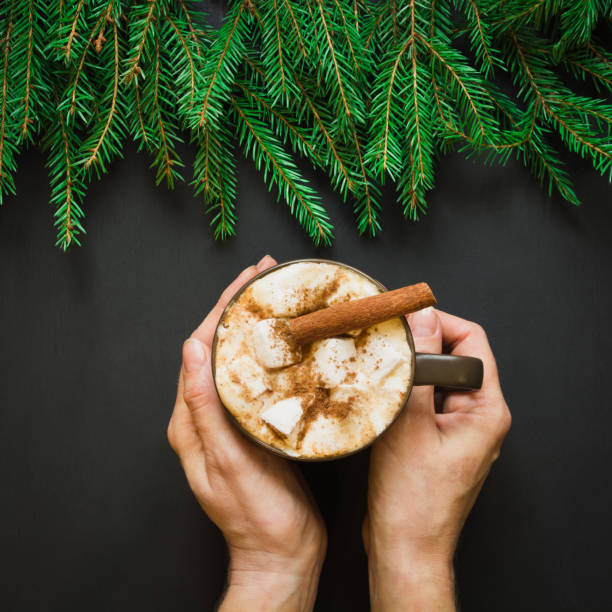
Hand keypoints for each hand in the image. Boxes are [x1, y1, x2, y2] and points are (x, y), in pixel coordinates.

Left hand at [167, 256, 325, 611]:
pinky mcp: (253, 427)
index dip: (222, 308)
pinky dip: (269, 350)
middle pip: (219, 346)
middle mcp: (207, 415)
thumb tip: (192, 350)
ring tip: (275, 296)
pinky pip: (257, 377)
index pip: (201, 348)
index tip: (246, 280)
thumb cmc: (256, 517)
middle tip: (264, 274)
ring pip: (239, 357)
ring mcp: (230, 420)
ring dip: (254, 323)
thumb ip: (205, 408)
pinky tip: (288, 340)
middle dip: (238, 306)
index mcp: (192, 420)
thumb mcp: (227, 462)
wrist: (282, 553)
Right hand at [363, 308, 510, 610]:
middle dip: (419, 345)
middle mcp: (478, 416)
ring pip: (435, 379)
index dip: (439, 322)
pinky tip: (379, 396)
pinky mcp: (438, 439)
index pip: (472, 341)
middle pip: (453, 357)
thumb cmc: (411, 498)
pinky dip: (403, 392)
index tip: (404, 318)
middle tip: (384, 342)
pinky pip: (424, 401)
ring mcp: (458, 429)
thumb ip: (419, 367)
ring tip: (378, 368)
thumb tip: (424, 317)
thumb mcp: (411, 424)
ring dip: (408, 370)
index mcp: (486, 410)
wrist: (403, 546)